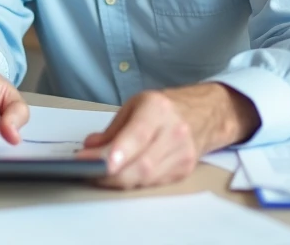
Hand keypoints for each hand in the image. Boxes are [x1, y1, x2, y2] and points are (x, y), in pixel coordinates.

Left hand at [76, 82, 259, 188]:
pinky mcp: (184, 171)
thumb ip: (112, 129)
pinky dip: (133, 182)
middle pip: (142, 164)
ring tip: (97, 175)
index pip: (138, 134)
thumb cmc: (163, 108)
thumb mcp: (134, 106)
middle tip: (86, 171)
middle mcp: (174, 132)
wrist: (203, 114)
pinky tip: (119, 177)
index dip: (117, 152)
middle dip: (110, 174)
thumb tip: (90, 149)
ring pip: (146, 178)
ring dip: (118, 181)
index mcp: (158, 109)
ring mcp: (182, 154)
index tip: (95, 162)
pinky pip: (153, 183)